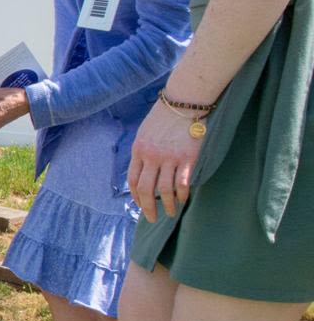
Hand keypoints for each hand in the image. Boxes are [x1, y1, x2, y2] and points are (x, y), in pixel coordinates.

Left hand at [127, 102, 202, 221]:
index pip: (132, 179)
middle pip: (146, 189)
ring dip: (167, 205)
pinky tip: (183, 199)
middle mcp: (151, 156)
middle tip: (153, 218)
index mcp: (138, 150)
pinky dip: (182, 194)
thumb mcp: (145, 132)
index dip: (136, 195)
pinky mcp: (187, 158)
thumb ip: (143, 151)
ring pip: (164, 190)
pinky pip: (182, 183)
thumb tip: (143, 170)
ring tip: (170, 213)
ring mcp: (169, 158)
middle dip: (148, 207)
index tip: (141, 204)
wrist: (184, 101)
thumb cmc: (164, 116)